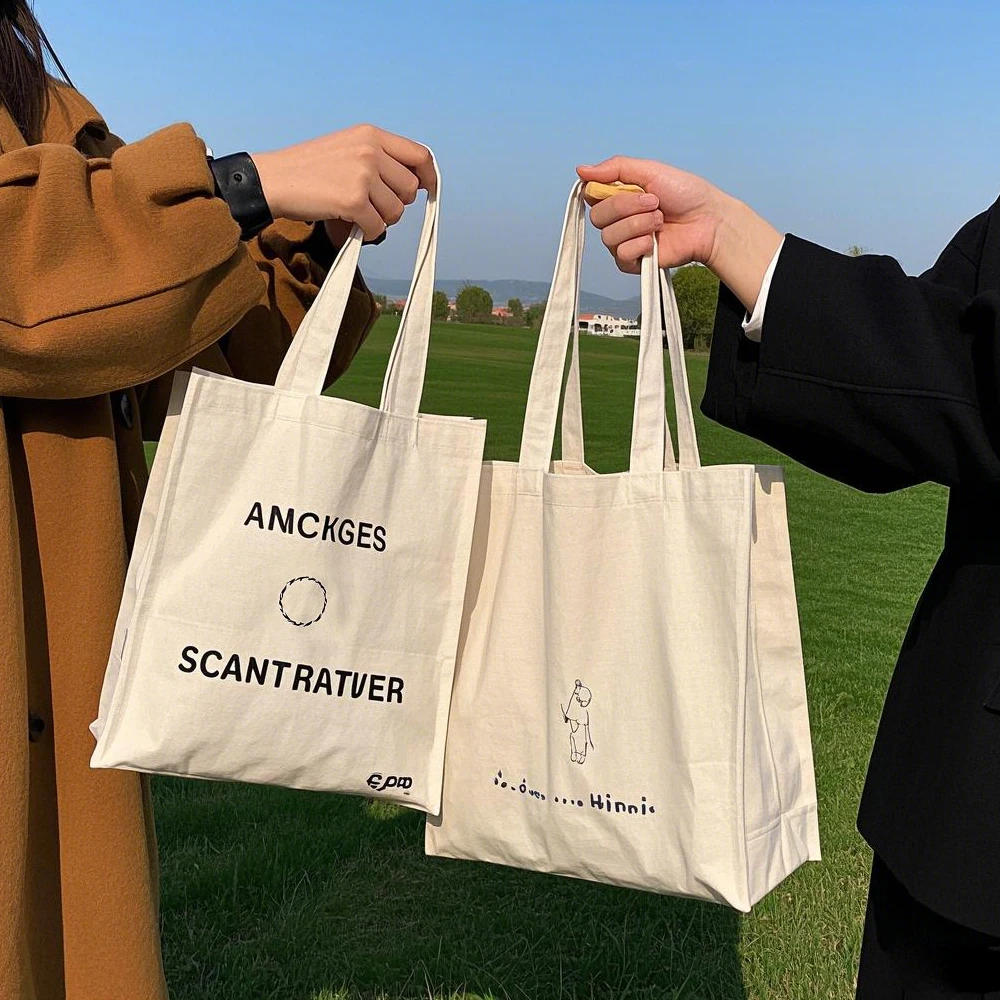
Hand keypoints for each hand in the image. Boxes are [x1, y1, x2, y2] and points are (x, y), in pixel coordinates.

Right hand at [252, 125, 434, 241]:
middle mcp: (370, 151)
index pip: (419, 155)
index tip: (428, 191)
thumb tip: (415, 183)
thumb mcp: (348, 148)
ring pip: (396, 212)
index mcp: (371, 135)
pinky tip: (349, 223)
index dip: (428, 176)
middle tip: (371, 204)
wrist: (274, 179)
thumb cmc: (309, 169)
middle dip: (395, 203)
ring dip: (380, 219)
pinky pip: (378, 228)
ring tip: (355, 211)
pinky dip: (367, 232)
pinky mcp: (353, 201)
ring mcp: (363, 175)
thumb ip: (380, 158)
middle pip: (410, 189)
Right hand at [577, 157, 723, 273]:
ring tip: (660, 220)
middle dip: (627, 207)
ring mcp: (625, 242)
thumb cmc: (685, 194)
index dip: (602, 192)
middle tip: (653, 202)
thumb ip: (615, 168)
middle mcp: (618, 220)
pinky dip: (639, 245)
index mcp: (618, 197)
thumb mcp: (650, 170)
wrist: (708, 220)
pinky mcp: (634, 263)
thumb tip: (581, 170)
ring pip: (608, 237)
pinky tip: (655, 241)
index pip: (590, 196)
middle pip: (597, 217)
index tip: (626, 187)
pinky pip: (621, 256)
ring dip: (638, 225)